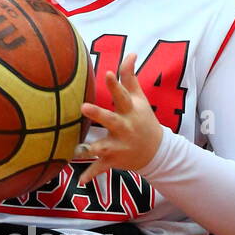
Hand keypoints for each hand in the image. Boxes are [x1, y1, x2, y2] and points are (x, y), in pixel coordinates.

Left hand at [74, 54, 163, 184]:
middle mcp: (125, 128)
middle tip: (84, 107)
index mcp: (130, 111)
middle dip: (99, 114)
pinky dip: (91, 175)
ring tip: (78, 151)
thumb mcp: (140, 99)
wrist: (156, 152)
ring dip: (92, 149)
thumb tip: (130, 52)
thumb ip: (130, 77)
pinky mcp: (113, 160)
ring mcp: (119, 146)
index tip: (107, 73)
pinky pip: (101, 168)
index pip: (122, 95)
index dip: (115, 84)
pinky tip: (81, 181)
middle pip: (111, 120)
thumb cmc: (142, 119)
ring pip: (104, 147)